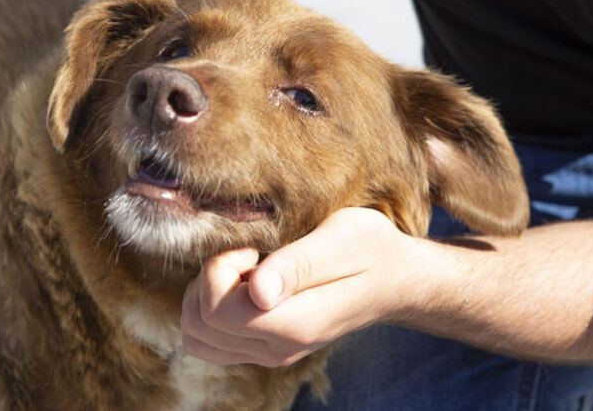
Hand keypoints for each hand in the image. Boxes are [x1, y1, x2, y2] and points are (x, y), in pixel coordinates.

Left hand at [180, 207, 413, 366]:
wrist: (394, 280)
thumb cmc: (371, 249)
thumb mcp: (342, 239)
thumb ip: (297, 265)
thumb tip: (257, 291)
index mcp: (295, 324)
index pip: (216, 311)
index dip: (220, 269)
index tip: (252, 248)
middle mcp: (278, 349)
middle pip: (199, 325)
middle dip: (209, 280)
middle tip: (246, 255)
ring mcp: (270, 354)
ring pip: (198, 337)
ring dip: (205, 296)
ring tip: (242, 271)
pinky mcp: (264, 349)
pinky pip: (211, 343)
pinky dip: (211, 312)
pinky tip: (240, 286)